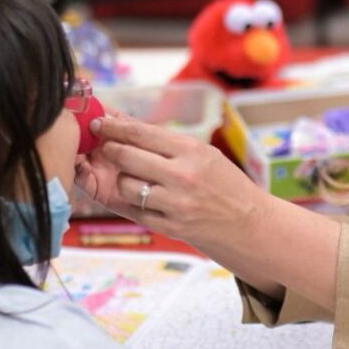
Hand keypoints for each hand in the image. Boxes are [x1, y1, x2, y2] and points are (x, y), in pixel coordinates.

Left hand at [76, 115, 270, 256]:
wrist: (250, 224)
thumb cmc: (225, 184)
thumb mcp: (203, 154)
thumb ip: (163, 141)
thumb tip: (123, 121)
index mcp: (191, 150)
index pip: (140, 132)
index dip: (113, 126)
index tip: (98, 122)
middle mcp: (182, 175)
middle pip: (126, 156)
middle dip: (110, 150)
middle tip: (105, 148)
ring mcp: (176, 203)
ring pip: (126, 185)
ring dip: (123, 180)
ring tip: (136, 179)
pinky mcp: (171, 227)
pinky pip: (135, 211)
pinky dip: (133, 203)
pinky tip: (142, 198)